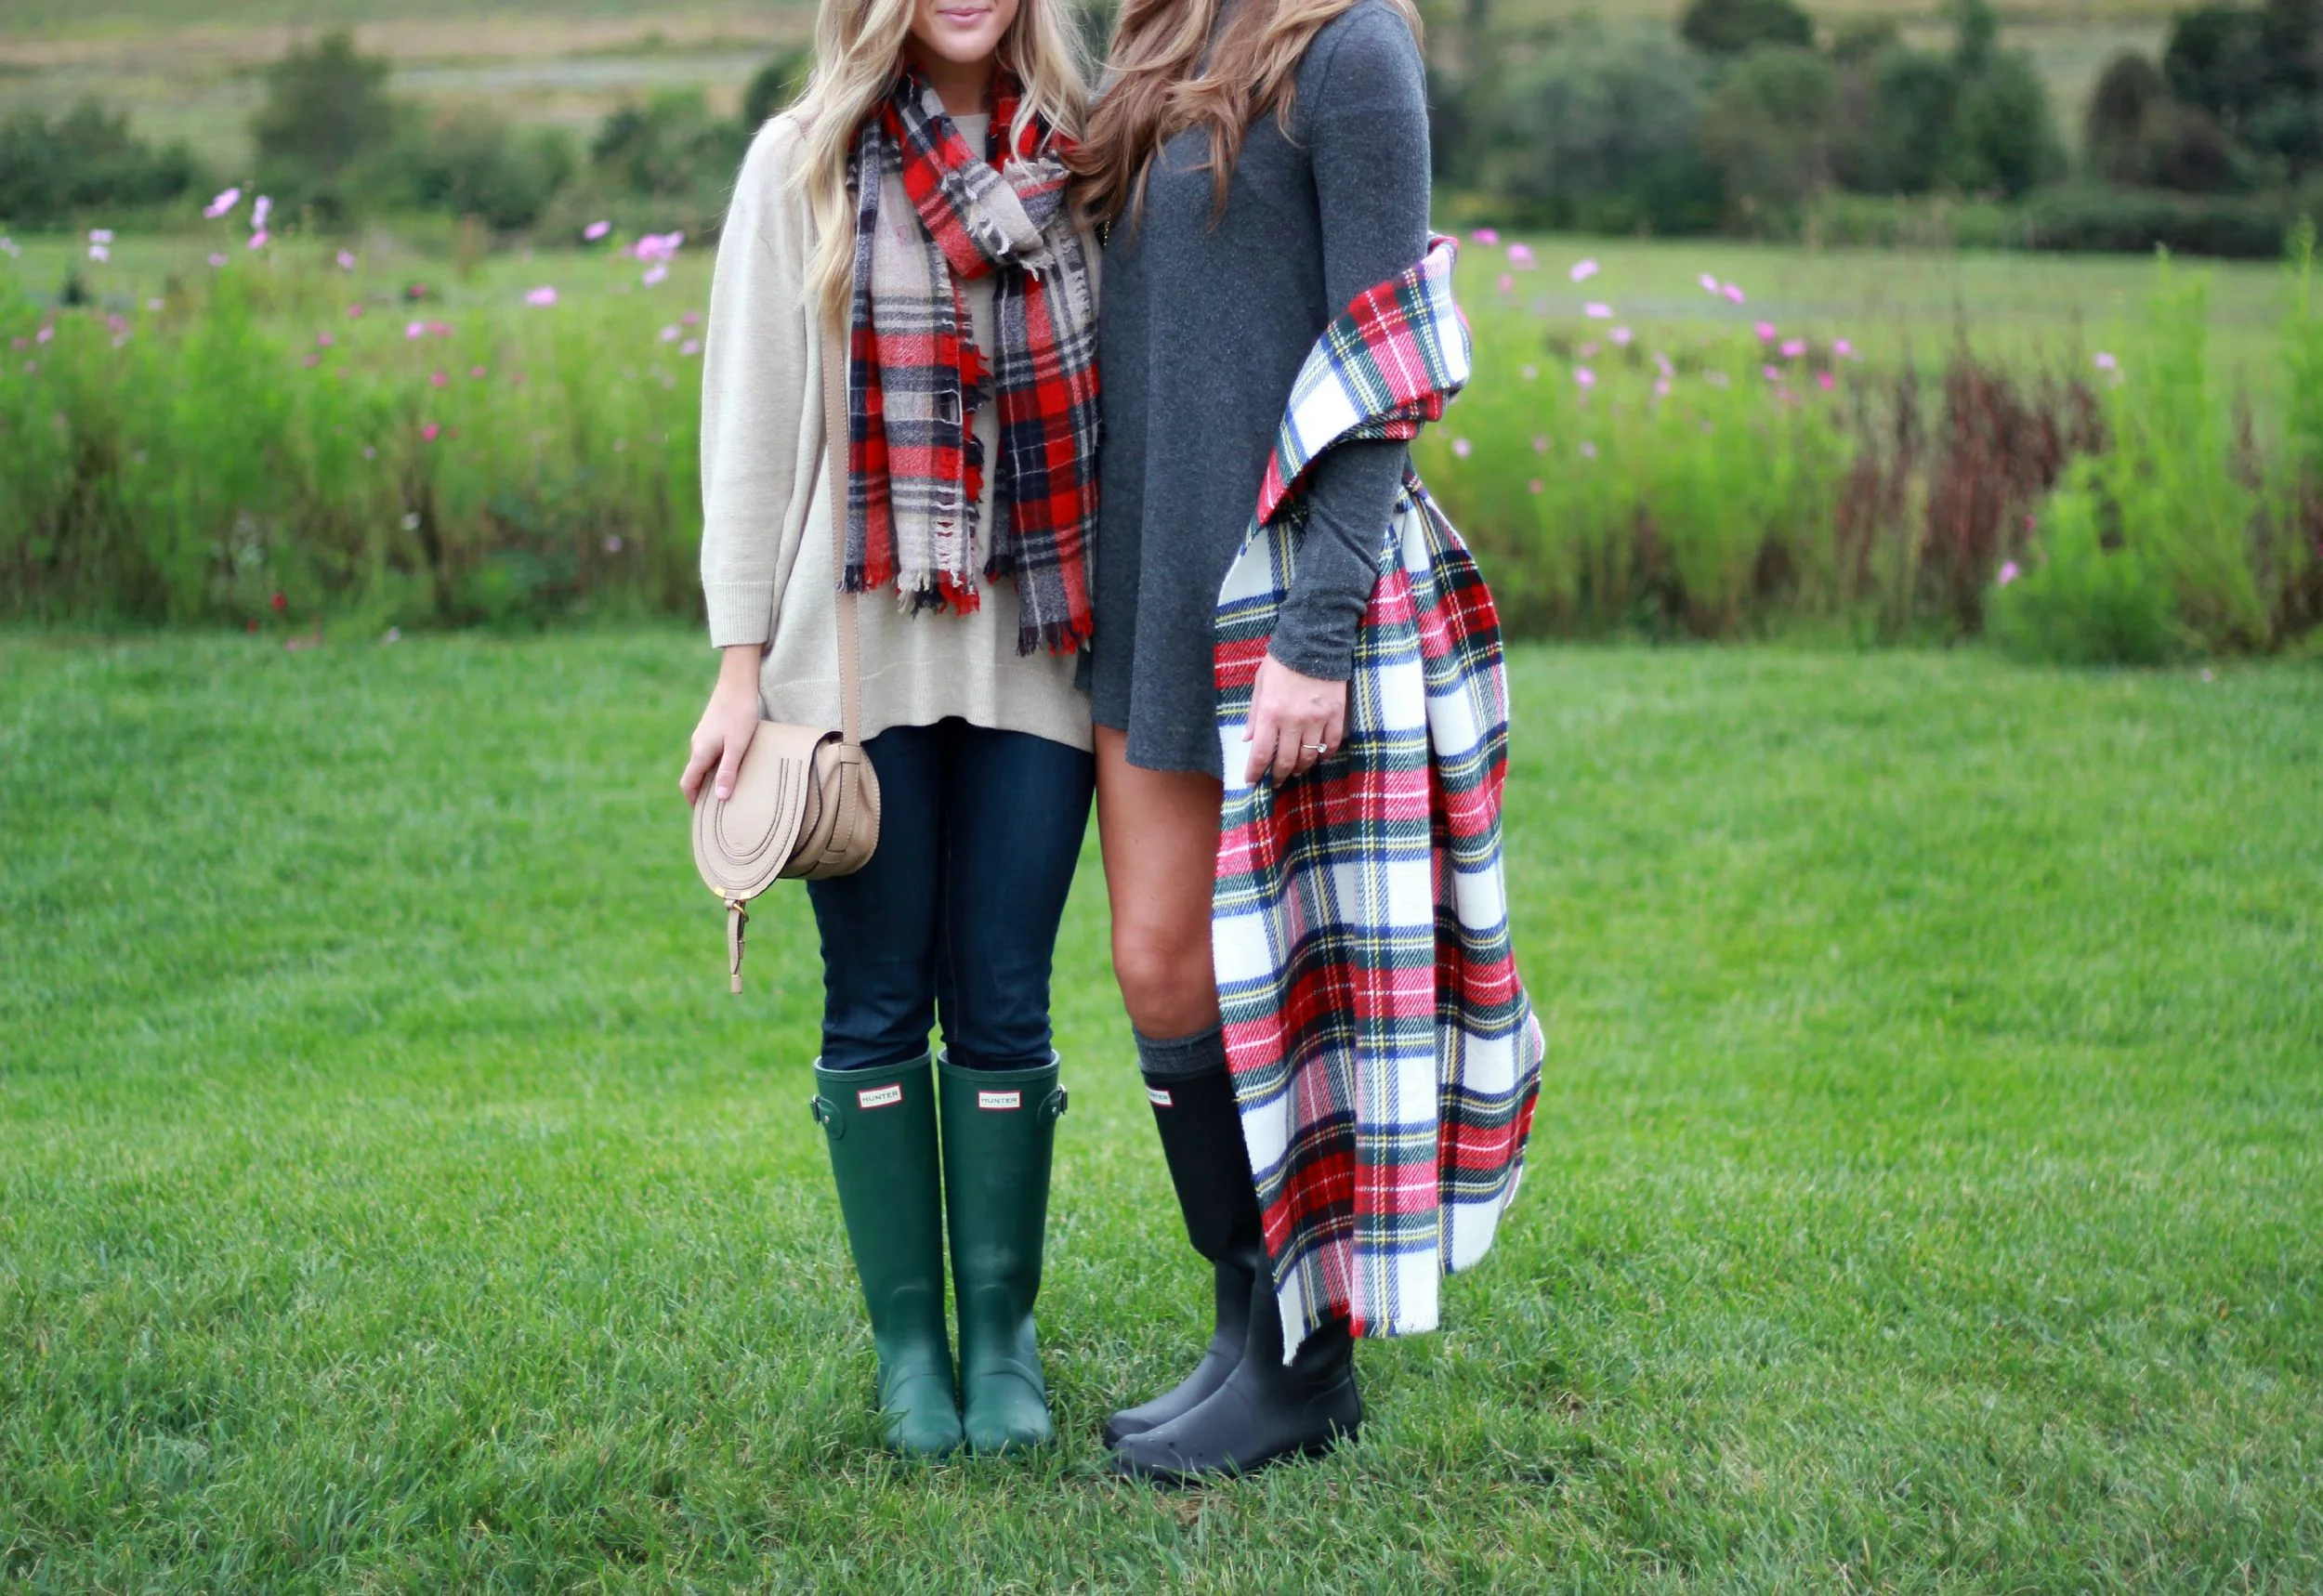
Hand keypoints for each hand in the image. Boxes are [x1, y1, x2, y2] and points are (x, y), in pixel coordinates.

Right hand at [679, 645, 764, 804]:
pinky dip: (715, 765)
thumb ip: (728, 771)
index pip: (688, 783)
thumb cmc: (740, 713)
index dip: (693, 800)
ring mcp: (703, 736)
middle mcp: (697, 745)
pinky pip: (709, 753)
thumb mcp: (737, 745)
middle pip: (694, 775)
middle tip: (717, 807)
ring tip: (727, 789)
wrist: (737, 682)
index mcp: (700, 752)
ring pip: (702, 763)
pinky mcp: (712, 728)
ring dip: (710, 778)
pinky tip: (732, 766)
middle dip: (702, 792)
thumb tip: (719, 798)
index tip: (702, 814)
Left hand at [1242, 652, 1347, 785]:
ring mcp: (1316, 719)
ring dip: (1300, 767)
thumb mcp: (1260, 684)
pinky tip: (1318, 756)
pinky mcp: (1335, 715)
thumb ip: (1254, 714)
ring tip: (1295, 769)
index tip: (1252, 781)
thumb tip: (1248, 739)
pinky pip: (1331, 743)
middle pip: (1285, 760)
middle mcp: (1293, 721)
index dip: (1255, 772)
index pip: (1261, 753)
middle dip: (1278, 775)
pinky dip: (1324, 754)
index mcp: (1270, 713)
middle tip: (1275, 781)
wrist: (1313, 641)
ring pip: (1308, 756)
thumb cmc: (1282, 662)